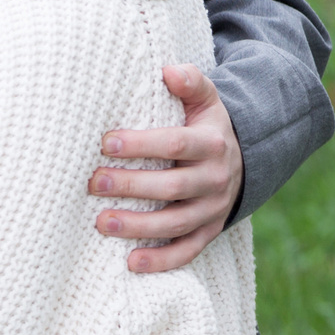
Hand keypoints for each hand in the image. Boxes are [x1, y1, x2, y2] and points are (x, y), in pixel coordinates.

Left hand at [90, 65, 244, 273]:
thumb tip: (168, 71)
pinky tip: (130, 263)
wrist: (241, 158)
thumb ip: (190, 81)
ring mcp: (213, 210)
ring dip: (138, 227)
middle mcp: (216, 179)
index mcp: (212, 143)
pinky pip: (187, 250)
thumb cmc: (206, 124)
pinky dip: (161, 260)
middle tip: (94, 183)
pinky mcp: (209, 232)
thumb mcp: (206, 98)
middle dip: (131, 186)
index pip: (175, 144)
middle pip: (172, 186)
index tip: (106, 143)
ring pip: (176, 223)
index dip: (141, 144)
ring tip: (100, 223)